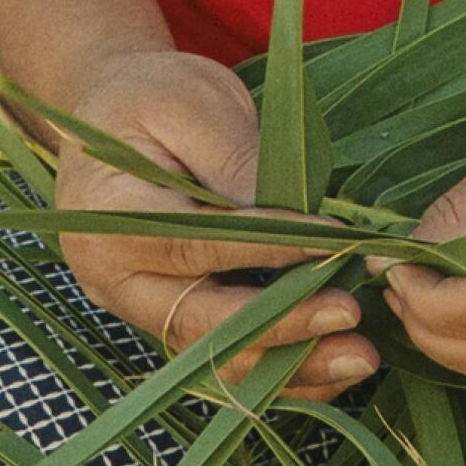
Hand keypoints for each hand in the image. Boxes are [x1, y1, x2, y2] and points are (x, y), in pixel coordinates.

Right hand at [54, 46, 377, 402]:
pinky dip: (279, 368)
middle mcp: (113, 279)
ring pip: (214, 356)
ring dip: (289, 363)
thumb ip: (233, 156)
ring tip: (358, 356)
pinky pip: (223, 358)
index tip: (335, 241)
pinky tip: (332, 366)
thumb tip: (289, 212)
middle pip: (199, 321)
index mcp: (107, 218)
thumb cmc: (152, 97)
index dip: (269, 248)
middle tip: (351, 313)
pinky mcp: (168, 318)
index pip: (196, 245)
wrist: (109, 118)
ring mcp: (138, 307)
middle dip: (282, 324)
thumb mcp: (191, 102)